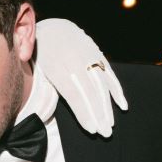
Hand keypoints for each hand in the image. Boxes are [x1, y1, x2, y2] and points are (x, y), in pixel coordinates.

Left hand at [35, 18, 127, 136]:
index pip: (74, 94)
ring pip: (101, 84)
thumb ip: (48, 87)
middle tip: (104, 133)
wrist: (52, 28)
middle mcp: (74, 60)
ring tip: (110, 125)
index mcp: (56, 66)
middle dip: (98, 114)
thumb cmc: (42, 56)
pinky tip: (122, 105)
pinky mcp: (97, 53)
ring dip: (108, 106)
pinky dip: (116, 90)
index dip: (84, 112)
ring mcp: (87, 55)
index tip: (91, 129)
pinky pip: (109, 73)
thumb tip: (52, 112)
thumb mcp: (38, 71)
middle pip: (90, 91)